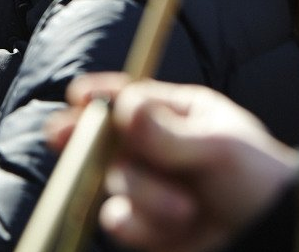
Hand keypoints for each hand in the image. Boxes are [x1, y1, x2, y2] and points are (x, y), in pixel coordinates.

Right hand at [48, 74, 298, 251]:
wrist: (273, 237)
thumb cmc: (259, 180)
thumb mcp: (219, 146)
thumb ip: (167, 131)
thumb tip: (124, 109)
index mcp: (173, 114)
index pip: (126, 97)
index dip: (98, 95)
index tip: (80, 96)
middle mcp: (153, 146)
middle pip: (100, 135)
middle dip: (81, 137)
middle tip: (59, 135)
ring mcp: (147, 184)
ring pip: (112, 180)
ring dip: (143, 194)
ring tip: (184, 207)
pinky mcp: (144, 223)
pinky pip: (118, 219)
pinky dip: (140, 224)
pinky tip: (173, 225)